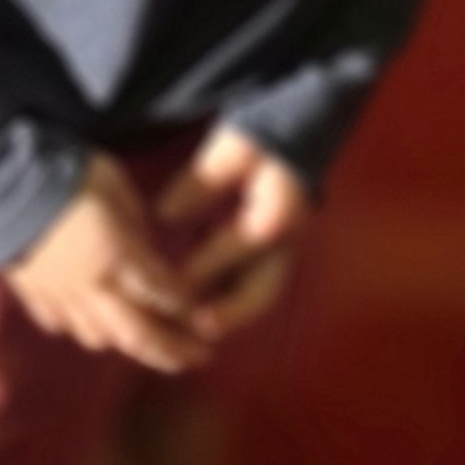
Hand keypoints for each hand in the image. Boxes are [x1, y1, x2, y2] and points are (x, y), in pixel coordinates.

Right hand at [2, 155, 212, 375]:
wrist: (1, 180)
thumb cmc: (68, 173)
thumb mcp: (116, 186)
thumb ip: (135, 223)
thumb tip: (147, 246)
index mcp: (119, 257)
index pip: (164, 294)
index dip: (187, 308)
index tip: (204, 315)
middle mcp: (94, 288)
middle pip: (137, 334)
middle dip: (170, 351)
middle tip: (195, 359)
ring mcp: (60, 296)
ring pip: (97, 337)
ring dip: (124, 342)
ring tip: (141, 340)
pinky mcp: (32, 294)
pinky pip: (59, 324)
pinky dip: (78, 327)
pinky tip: (86, 320)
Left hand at [154, 122, 312, 341]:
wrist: (299, 135)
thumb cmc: (261, 139)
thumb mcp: (232, 150)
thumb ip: (201, 183)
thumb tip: (164, 215)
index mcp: (282, 206)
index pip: (243, 242)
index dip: (208, 262)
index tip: (174, 278)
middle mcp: (291, 237)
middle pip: (265, 287)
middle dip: (231, 311)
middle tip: (195, 325)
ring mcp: (287, 250)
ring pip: (262, 294)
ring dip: (232, 315)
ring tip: (195, 329)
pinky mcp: (278, 255)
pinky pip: (257, 287)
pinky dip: (231, 301)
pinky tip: (201, 311)